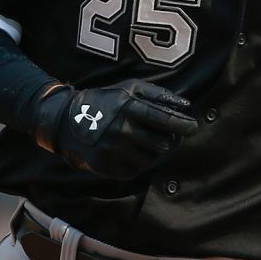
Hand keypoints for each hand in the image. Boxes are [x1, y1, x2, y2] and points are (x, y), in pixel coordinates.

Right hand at [33, 79, 198, 178]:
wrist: (67, 120)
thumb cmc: (106, 100)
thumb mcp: (129, 88)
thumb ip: (158, 95)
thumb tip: (186, 105)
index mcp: (128, 107)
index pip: (164, 119)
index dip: (183, 125)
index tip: (193, 127)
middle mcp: (121, 129)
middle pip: (162, 144)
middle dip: (167, 140)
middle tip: (164, 136)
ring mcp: (113, 150)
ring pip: (151, 160)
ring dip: (153, 153)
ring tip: (144, 142)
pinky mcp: (106, 166)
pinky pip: (135, 171)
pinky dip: (138, 163)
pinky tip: (130, 152)